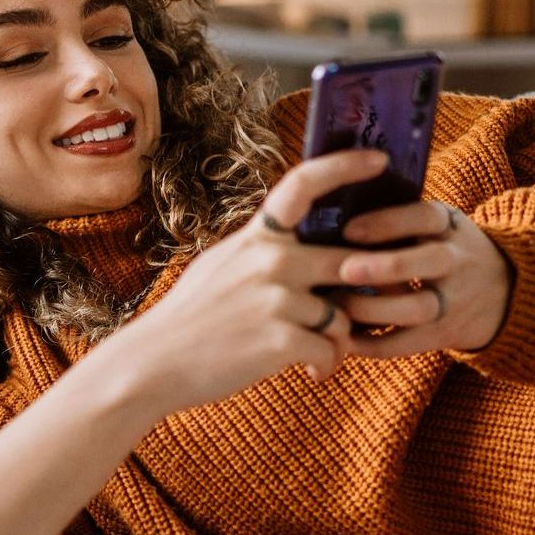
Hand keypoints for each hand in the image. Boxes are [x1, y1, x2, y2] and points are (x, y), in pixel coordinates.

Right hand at [112, 149, 388, 413]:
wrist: (153, 364)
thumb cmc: (191, 318)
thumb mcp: (222, 265)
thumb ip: (263, 251)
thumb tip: (299, 242)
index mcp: (257, 238)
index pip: (304, 184)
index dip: (346, 166)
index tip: (380, 160)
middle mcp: (271, 260)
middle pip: (348, 262)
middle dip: (358, 294)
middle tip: (352, 317)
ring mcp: (277, 299)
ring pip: (343, 316)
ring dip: (339, 341)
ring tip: (320, 358)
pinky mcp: (281, 340)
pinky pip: (331, 350)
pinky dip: (326, 366)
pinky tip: (311, 374)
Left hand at [332, 200, 511, 356]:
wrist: (505, 290)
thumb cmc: (448, 248)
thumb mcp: (439, 224)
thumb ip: (401, 218)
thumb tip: (334, 214)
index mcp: (451, 226)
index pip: (424, 217)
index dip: (388, 223)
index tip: (349, 229)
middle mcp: (457, 261)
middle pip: (429, 261)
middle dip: (386, 266)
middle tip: (344, 269)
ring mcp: (454, 300)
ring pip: (417, 308)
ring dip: (373, 309)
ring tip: (336, 305)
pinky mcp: (445, 334)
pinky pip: (408, 343)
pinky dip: (374, 345)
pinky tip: (344, 340)